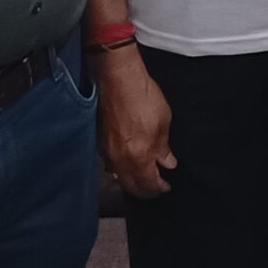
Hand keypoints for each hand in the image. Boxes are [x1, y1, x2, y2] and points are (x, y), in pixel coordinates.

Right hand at [97, 46, 177, 197]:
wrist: (118, 78)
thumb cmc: (141, 96)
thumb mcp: (163, 121)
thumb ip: (164, 147)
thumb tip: (167, 162)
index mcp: (138, 157)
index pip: (148, 185)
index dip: (158, 188)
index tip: (165, 186)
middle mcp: (120, 159)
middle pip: (131, 187)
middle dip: (145, 190)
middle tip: (155, 186)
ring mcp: (107, 151)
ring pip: (119, 177)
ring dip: (132, 180)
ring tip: (143, 176)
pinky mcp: (100, 141)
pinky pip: (111, 164)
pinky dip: (121, 168)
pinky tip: (129, 161)